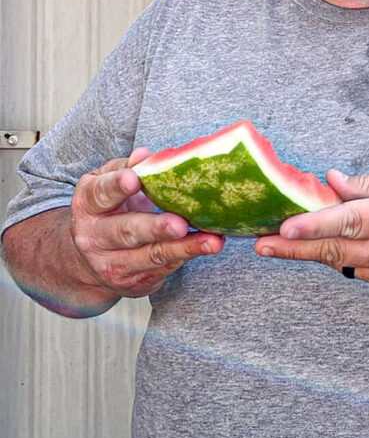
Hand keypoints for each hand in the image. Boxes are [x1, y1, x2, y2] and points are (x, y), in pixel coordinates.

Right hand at [69, 148, 223, 298]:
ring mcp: (114, 263)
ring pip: (152, 255)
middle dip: (155, 228)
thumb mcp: (106, 184)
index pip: (100, 194)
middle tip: (179, 224)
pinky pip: (166, 267)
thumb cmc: (108, 210)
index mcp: (88, 205)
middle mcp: (95, 238)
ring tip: (212, 241)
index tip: (134, 179)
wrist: (87, 262)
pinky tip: (210, 246)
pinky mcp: (135, 282)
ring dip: (185, 248)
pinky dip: (189, 255)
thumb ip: (125, 167)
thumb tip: (145, 155)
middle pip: (127, 231)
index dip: (116, 186)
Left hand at [253, 163, 368, 296]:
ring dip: (316, 249)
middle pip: (336, 250)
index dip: (315, 223)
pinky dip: (346, 255)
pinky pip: (361, 271)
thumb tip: (333, 183)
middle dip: (294, 247)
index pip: (352, 220)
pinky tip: (338, 243)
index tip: (284, 225)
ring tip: (286, 237)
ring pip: (344, 262)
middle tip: (261, 244)